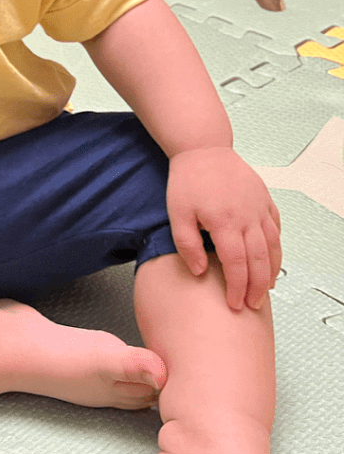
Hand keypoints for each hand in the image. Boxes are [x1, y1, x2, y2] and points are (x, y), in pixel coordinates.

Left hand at [166, 145, 281, 310]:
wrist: (202, 147)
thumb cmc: (187, 180)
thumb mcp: (177, 213)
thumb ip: (187, 245)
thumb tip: (200, 271)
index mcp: (225, 222)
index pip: (237, 265)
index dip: (237, 288)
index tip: (235, 305)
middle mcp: (248, 217)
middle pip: (259, 261)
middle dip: (257, 287)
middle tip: (252, 305)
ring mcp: (259, 207)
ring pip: (273, 246)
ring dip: (271, 270)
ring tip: (265, 288)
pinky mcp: (264, 198)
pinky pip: (276, 226)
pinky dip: (276, 245)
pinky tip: (271, 257)